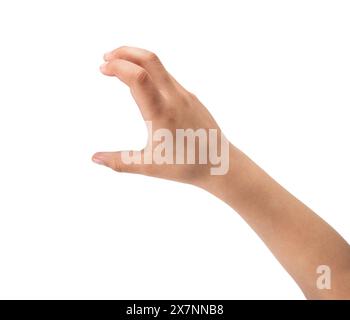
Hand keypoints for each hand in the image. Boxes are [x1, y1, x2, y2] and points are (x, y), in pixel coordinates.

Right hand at [92, 46, 229, 186]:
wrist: (221, 163)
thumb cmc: (187, 166)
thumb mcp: (149, 166)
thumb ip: (119, 162)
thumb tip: (94, 158)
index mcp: (162, 113)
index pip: (138, 77)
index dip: (117, 66)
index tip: (102, 69)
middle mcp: (175, 98)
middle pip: (150, 59)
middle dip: (125, 51)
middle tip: (106, 58)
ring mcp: (185, 95)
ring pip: (160, 66)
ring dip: (137, 60)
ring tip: (120, 67)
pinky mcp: (191, 97)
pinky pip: (168, 76)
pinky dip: (150, 71)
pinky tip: (143, 83)